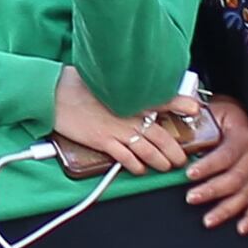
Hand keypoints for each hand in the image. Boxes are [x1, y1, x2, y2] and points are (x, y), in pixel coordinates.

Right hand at [49, 67, 187, 177]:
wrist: (53, 93)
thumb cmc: (73, 84)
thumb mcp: (101, 78)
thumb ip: (119, 86)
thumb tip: (127, 86)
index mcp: (128, 95)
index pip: (161, 98)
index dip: (180, 103)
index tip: (194, 109)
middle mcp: (127, 113)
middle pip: (160, 135)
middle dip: (174, 149)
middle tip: (181, 158)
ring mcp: (116, 128)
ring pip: (148, 150)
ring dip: (160, 161)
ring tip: (167, 167)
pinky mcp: (103, 141)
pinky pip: (126, 158)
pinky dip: (136, 165)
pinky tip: (140, 169)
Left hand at [179, 86, 247, 231]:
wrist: (243, 116)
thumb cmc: (221, 115)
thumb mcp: (209, 111)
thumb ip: (193, 123)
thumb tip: (172, 138)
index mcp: (242, 136)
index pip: (226, 155)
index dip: (208, 166)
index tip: (189, 174)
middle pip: (235, 178)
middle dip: (212, 191)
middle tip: (190, 198)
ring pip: (245, 195)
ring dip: (226, 209)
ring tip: (206, 220)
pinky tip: (240, 229)